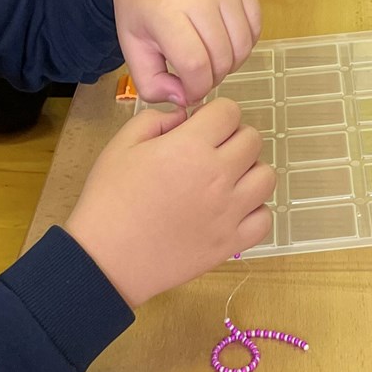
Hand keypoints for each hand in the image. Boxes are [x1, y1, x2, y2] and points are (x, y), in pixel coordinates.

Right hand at [66, 99, 272, 308]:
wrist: (105, 259)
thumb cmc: (108, 200)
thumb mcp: (122, 144)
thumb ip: (157, 119)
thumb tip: (185, 117)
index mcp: (190, 147)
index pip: (230, 111)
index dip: (216, 114)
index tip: (201, 127)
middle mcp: (217, 176)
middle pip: (252, 140)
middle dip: (232, 138)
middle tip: (210, 152)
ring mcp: (229, 212)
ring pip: (266, 177)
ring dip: (248, 172)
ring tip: (224, 181)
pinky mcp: (231, 244)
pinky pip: (264, 219)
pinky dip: (253, 212)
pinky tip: (230, 211)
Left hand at [108, 0, 260, 106]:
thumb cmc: (139, 6)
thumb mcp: (132, 47)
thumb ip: (152, 84)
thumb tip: (185, 99)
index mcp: (166, 12)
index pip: (196, 66)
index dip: (196, 89)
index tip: (188, 92)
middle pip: (222, 58)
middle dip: (212, 78)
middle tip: (198, 75)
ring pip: (243, 46)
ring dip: (230, 63)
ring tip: (211, 60)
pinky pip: (255, 27)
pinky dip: (244, 44)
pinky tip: (225, 42)